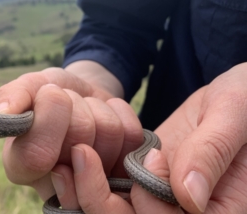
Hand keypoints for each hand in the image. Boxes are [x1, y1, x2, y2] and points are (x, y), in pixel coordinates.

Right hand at [0, 66, 143, 200]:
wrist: (82, 95)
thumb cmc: (49, 93)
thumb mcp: (30, 87)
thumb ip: (12, 96)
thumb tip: (3, 113)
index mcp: (21, 166)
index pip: (37, 156)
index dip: (50, 120)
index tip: (51, 93)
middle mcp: (56, 183)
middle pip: (79, 142)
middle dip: (77, 108)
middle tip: (69, 104)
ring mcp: (94, 181)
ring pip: (109, 135)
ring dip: (98, 109)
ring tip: (85, 111)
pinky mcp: (124, 171)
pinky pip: (133, 135)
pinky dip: (120, 111)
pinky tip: (105, 115)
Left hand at [52, 63, 246, 212]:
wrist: (232, 94)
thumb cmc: (243, 100)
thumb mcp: (233, 117)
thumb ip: (212, 153)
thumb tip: (188, 197)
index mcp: (218, 210)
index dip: (153, 206)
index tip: (150, 160)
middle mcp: (185, 212)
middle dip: (101, 200)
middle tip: (79, 156)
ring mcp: (160, 196)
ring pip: (116, 212)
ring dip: (87, 193)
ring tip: (68, 160)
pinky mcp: (143, 179)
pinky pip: (112, 189)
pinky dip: (89, 180)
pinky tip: (72, 159)